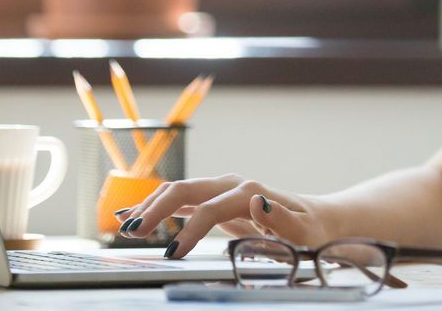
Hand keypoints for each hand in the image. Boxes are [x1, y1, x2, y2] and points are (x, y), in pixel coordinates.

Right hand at [114, 174, 332, 258]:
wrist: (315, 219)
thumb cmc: (311, 231)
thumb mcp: (304, 233)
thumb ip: (282, 219)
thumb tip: (254, 201)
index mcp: (249, 192)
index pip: (209, 210)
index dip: (190, 232)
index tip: (173, 255)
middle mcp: (231, 186)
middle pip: (185, 191)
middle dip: (156, 209)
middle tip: (132, 234)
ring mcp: (221, 190)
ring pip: (178, 192)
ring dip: (151, 207)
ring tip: (125, 228)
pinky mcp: (216, 201)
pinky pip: (181, 201)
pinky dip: (156, 206)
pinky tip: (134, 216)